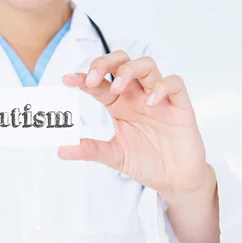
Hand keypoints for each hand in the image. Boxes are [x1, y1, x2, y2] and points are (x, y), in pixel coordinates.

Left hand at [60, 51, 210, 202]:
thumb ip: (90, 150)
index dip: (83, 77)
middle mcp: (137, 96)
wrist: (175, 179)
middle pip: (121, 62)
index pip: (99, 83)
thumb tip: (61, 150)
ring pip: (146, 65)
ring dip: (129, 71)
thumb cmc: (146, 163)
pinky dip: (161, 87)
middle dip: (105, 64)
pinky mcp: (180, 106)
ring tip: (117, 88)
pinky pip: (174, 84)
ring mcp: (159, 98)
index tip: (67, 80)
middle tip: (92, 79)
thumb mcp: (114, 157)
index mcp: (119, 104)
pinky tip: (150, 102)